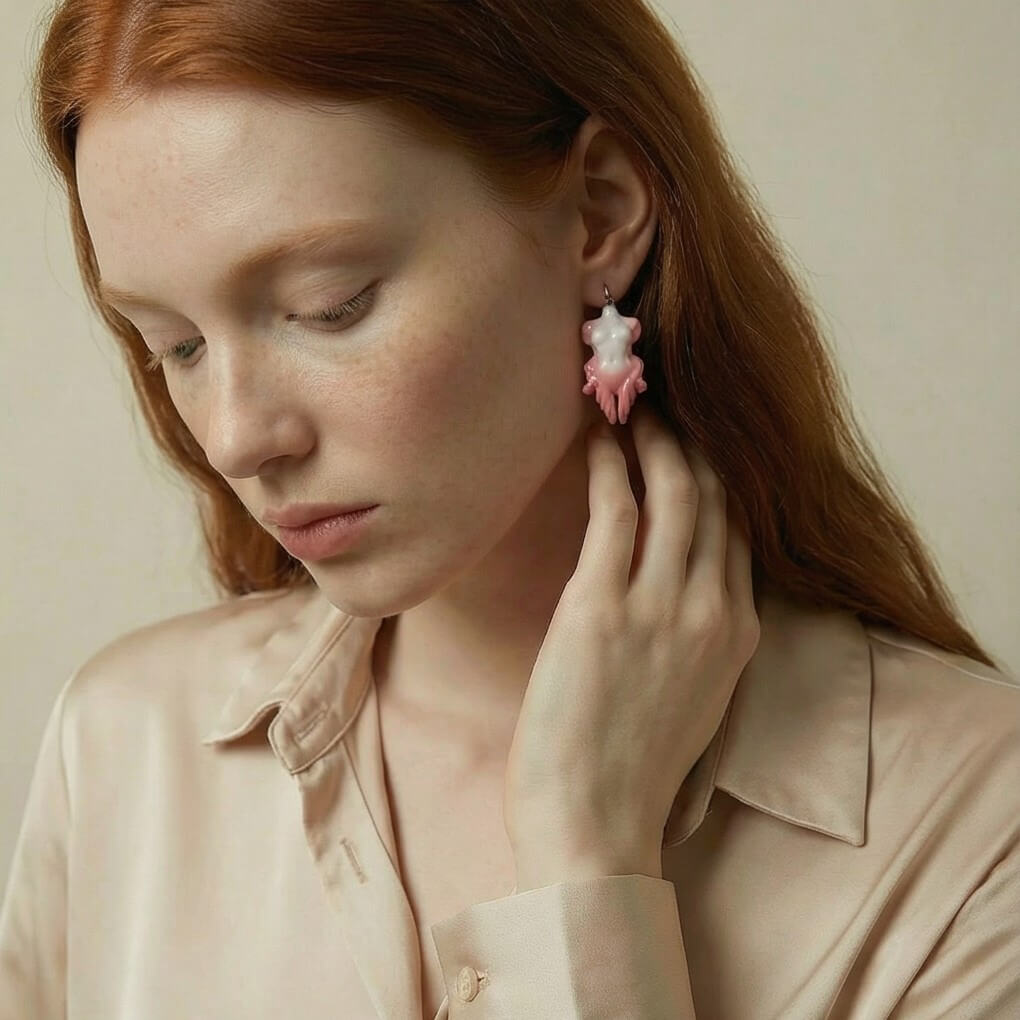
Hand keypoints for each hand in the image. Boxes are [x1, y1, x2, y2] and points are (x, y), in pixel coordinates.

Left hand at [503, 400, 759, 876]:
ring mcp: (660, 606)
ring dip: (654, 441)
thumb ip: (698, 637)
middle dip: (691, 444)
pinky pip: (616, 513)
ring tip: (632, 408)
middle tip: (664, 407)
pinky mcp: (602, 607)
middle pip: (714, 501)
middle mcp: (710, 610)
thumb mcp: (693, 698)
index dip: (717, 478)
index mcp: (737, 634)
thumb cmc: (630, 769)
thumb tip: (679, 585)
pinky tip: (597, 439)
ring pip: (673, 494)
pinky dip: (610, 467)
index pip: (736, 533)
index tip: (695, 443)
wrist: (595, 824)